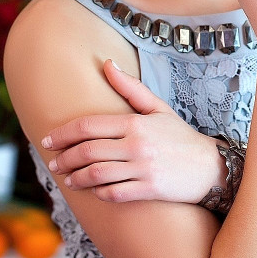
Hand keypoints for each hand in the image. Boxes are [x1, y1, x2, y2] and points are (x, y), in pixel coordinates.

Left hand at [43, 60, 226, 203]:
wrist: (209, 165)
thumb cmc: (180, 136)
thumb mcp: (158, 107)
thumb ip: (130, 88)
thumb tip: (107, 63)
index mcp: (135, 122)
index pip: (89, 126)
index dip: (63, 133)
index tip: (48, 139)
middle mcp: (136, 145)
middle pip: (87, 151)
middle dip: (64, 157)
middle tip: (53, 163)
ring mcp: (143, 169)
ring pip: (96, 175)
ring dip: (76, 178)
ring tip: (67, 178)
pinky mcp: (149, 190)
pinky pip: (113, 193)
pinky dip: (98, 193)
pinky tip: (92, 190)